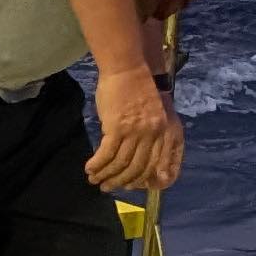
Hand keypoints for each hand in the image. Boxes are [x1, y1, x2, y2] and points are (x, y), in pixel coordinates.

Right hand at [84, 66, 183, 196]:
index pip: (158, 164)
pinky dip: (97, 164)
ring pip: (121, 164)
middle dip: (122, 182)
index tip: (131, 187)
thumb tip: (138, 157)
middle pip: (138, 168)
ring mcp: (136, 132)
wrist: (127, 68)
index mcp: (165, 131)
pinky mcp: (117, 127)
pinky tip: (90, 168)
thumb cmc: (139, 87)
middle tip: (109, 188)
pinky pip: (106, 154)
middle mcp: (153, 134)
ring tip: (95, 180)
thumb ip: (150, 134)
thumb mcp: (154, 112)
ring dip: (106, 175)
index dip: (144, 179)